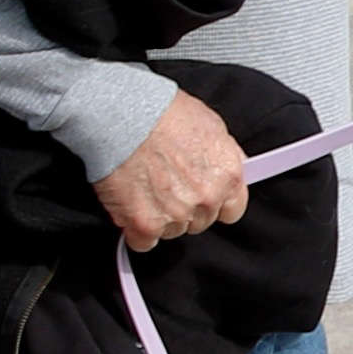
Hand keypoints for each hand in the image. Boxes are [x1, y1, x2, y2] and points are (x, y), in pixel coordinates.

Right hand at [94, 91, 248, 249]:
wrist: (120, 114)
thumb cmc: (161, 111)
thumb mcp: (210, 124)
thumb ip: (224, 155)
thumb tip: (227, 170)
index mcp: (227, 175)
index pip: (232, 210)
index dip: (215, 204)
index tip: (201, 197)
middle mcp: (206, 199)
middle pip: (199, 222)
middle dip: (185, 208)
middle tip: (164, 183)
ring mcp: (176, 214)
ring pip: (172, 232)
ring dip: (159, 217)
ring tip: (144, 187)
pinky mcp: (145, 225)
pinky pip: (143, 242)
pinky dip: (134, 229)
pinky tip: (130, 205)